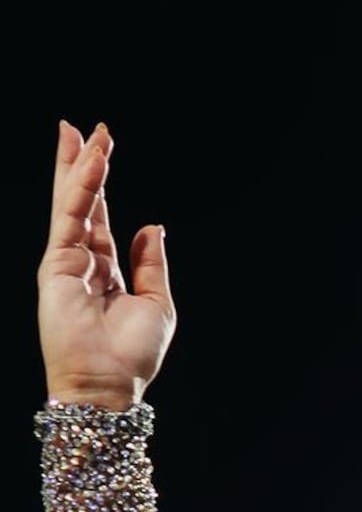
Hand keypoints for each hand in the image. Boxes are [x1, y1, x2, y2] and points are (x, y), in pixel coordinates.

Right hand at [38, 121, 174, 409]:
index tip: (102, 149)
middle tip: (83, 127)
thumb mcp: (156, 303)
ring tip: (87, 132)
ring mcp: (66, 262)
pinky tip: (91, 163)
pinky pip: (71, 217)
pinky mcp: (56, 265)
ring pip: (73, 204)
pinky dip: (81, 188)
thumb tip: (152, 226)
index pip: (100, 218)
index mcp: (106, 271)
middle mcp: (82, 263)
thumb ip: (150, 263)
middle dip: (81, 165)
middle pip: (80, 203)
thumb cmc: (132, 355)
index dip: (101, 185)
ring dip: (81, 166)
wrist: (109, 384)